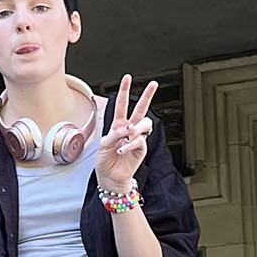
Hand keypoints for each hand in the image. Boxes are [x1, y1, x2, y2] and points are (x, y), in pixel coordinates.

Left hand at [95, 74, 156, 193]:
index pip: (122, 105)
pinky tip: (121, 149)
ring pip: (144, 123)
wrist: (110, 178)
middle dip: (147, 96)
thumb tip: (128, 129)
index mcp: (118, 125)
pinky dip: (128, 144)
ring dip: (135, 127)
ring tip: (127, 135)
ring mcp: (136, 138)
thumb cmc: (105, 162)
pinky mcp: (141, 148)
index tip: (128, 78)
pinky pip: (138, 141)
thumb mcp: (103, 145)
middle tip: (153, 84)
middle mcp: (129, 130)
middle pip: (140, 109)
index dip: (124, 91)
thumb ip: (114, 134)